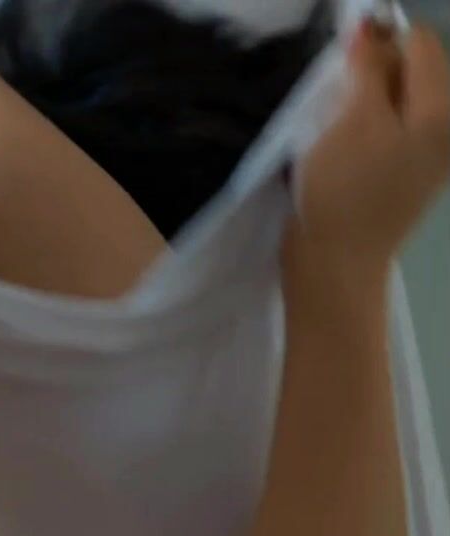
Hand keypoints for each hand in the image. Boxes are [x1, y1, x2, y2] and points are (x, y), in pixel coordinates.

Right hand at [291, 23, 449, 277]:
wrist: (336, 266)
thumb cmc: (342, 189)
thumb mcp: (355, 116)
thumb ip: (371, 67)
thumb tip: (374, 29)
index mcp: (441, 113)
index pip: (420, 43)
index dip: (381, 39)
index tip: (346, 58)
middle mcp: (447, 134)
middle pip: (417, 73)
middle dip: (380, 72)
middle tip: (343, 93)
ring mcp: (430, 161)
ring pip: (402, 105)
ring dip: (371, 102)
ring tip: (342, 122)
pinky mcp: (408, 182)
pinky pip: (395, 134)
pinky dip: (372, 129)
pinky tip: (348, 146)